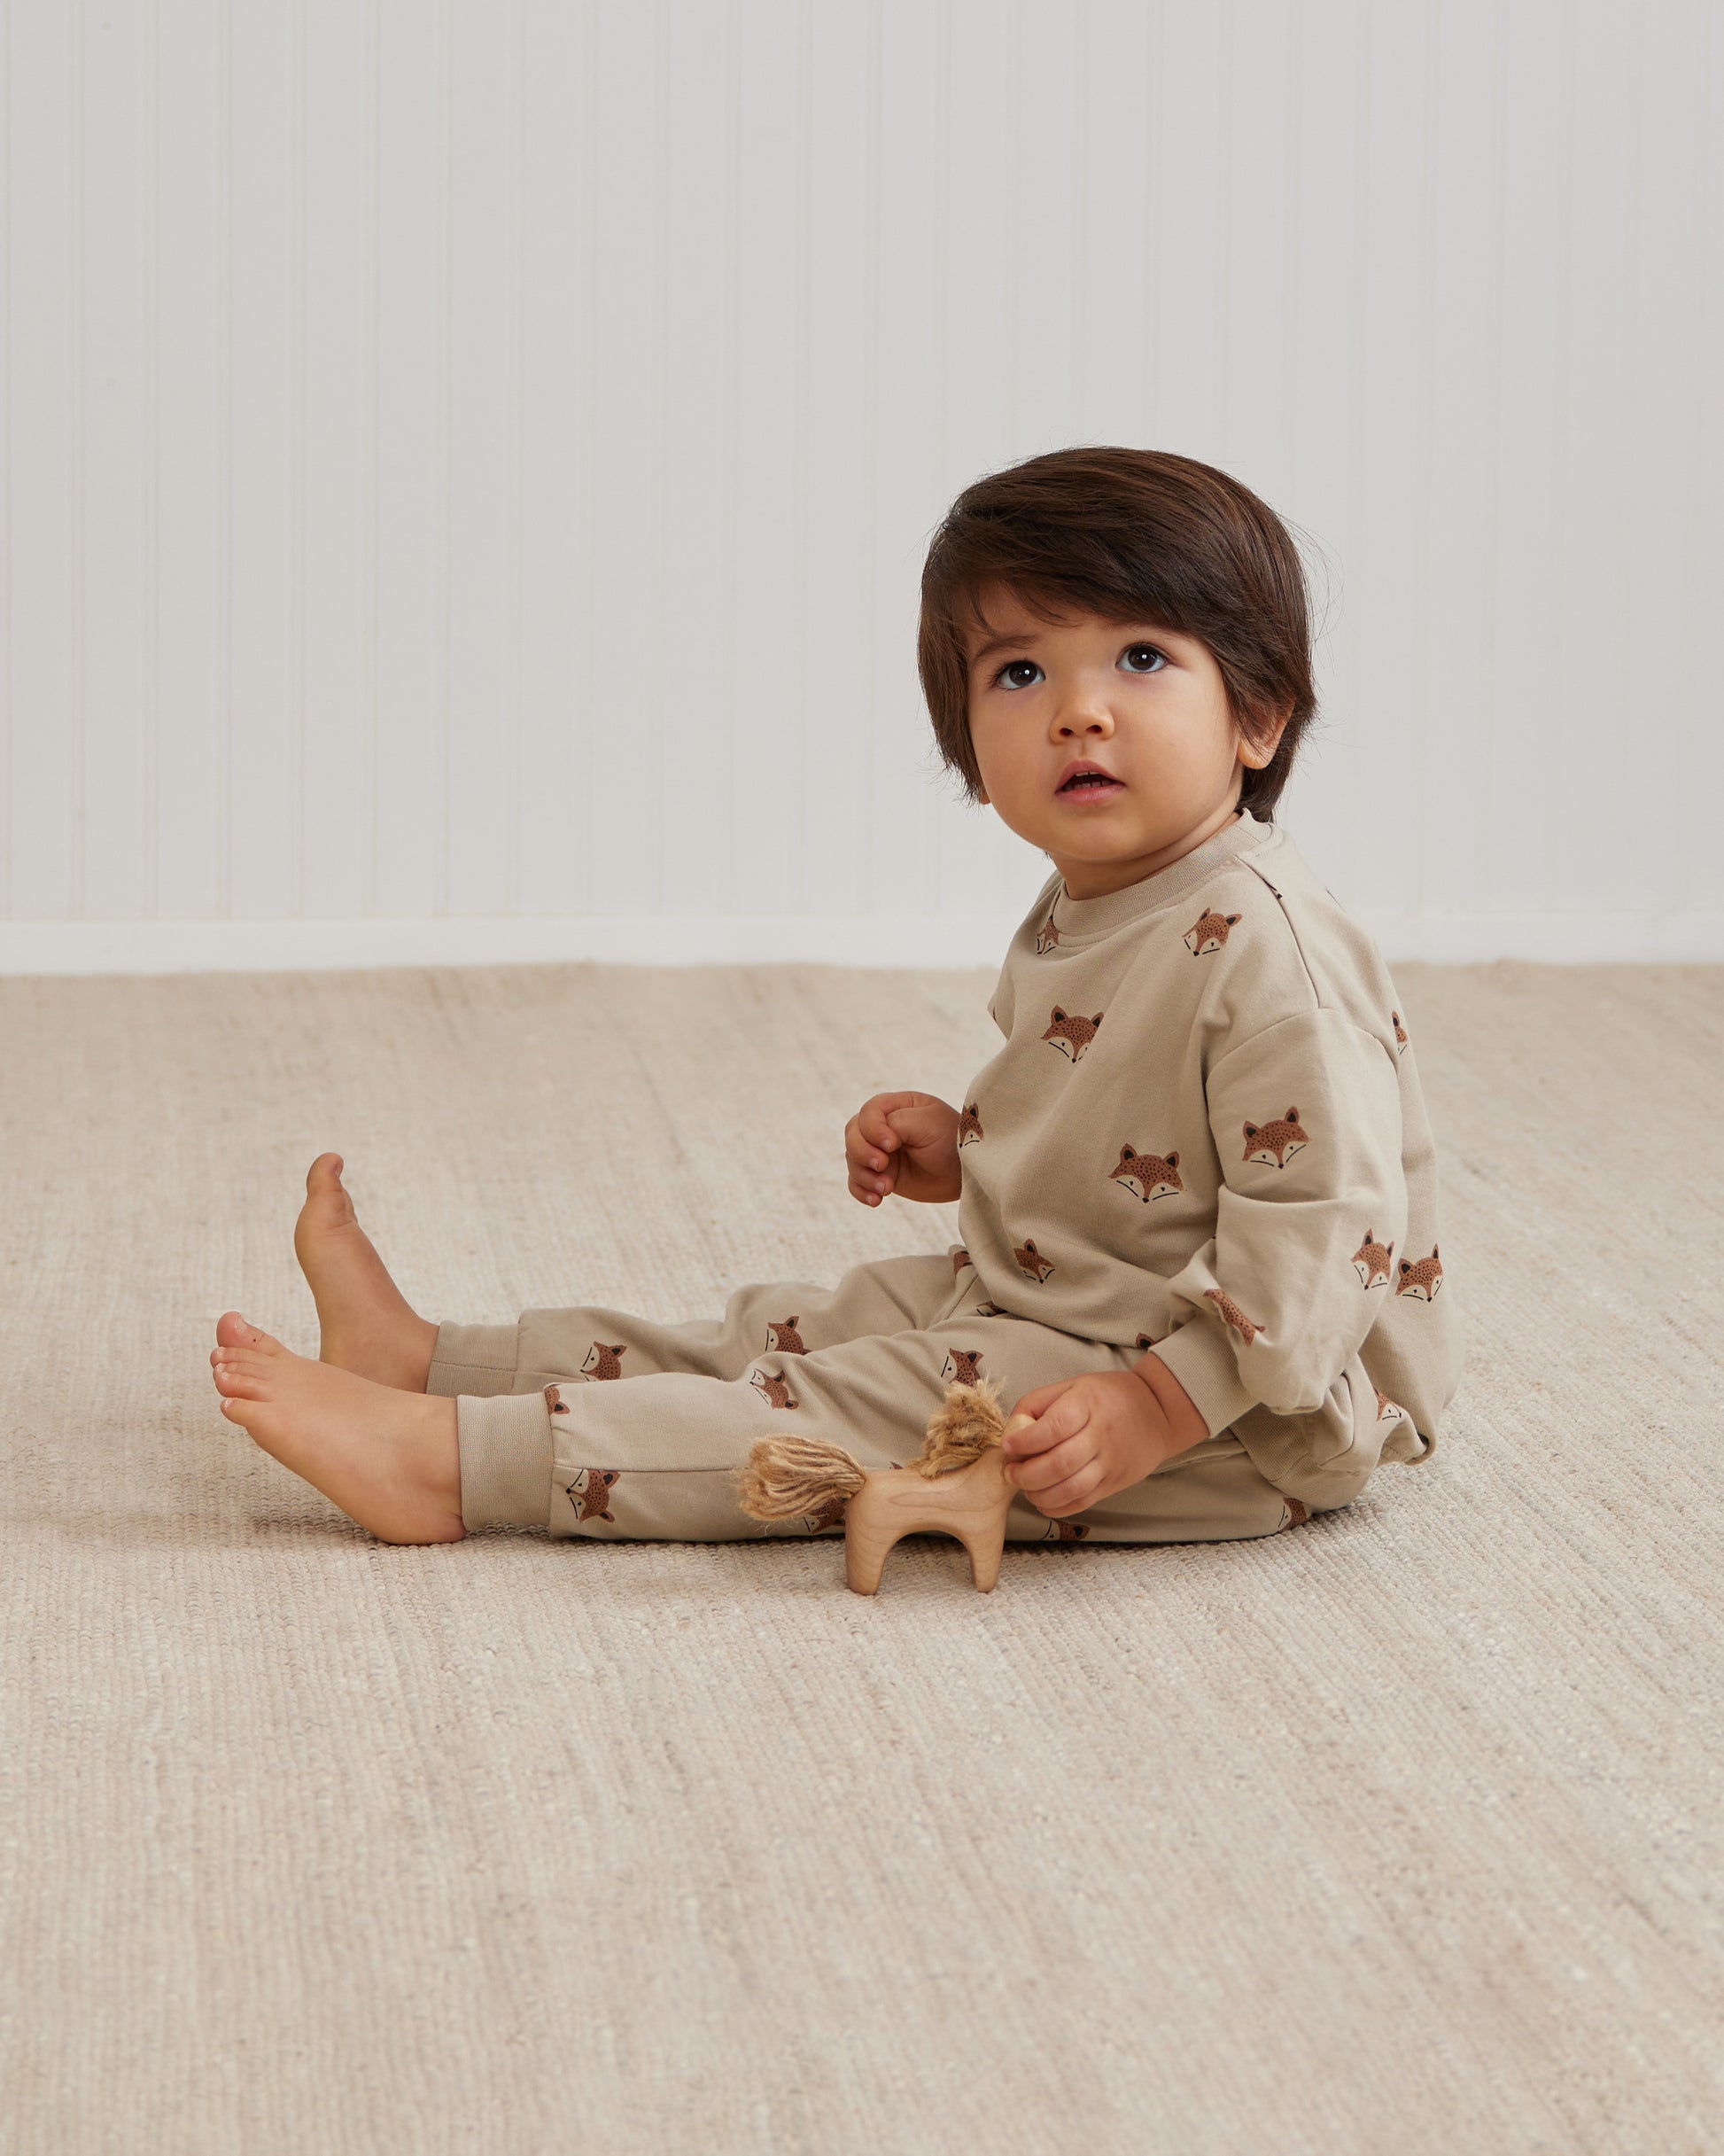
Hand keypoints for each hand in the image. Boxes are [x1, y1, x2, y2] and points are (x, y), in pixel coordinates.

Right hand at [844, 1092, 961, 1206]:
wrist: (966, 1172)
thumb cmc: (951, 1140)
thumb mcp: (928, 1122)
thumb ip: (896, 1122)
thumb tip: (875, 1141)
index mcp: (895, 1107)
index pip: (867, 1114)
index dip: (873, 1130)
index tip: (892, 1145)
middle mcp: (883, 1128)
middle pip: (852, 1135)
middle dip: (863, 1153)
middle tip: (882, 1165)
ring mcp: (880, 1152)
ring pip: (852, 1160)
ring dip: (864, 1176)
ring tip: (887, 1188)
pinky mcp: (881, 1175)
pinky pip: (856, 1182)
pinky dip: (861, 1191)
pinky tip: (877, 1200)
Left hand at [1000, 1359, 1207, 1516]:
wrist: (1159, 1411)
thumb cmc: (1109, 1396)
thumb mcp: (1072, 1385)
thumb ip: (1037, 1403)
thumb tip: (1011, 1429)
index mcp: (1087, 1405)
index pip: (1053, 1427)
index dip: (1024, 1440)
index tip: (1007, 1445)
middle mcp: (1101, 1435)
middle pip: (1059, 1464)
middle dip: (1025, 1474)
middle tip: (1010, 1472)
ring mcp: (1110, 1462)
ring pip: (1071, 1488)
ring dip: (1039, 1494)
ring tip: (1025, 1487)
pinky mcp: (1115, 1482)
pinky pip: (1083, 1502)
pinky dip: (1057, 1507)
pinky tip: (1043, 1500)